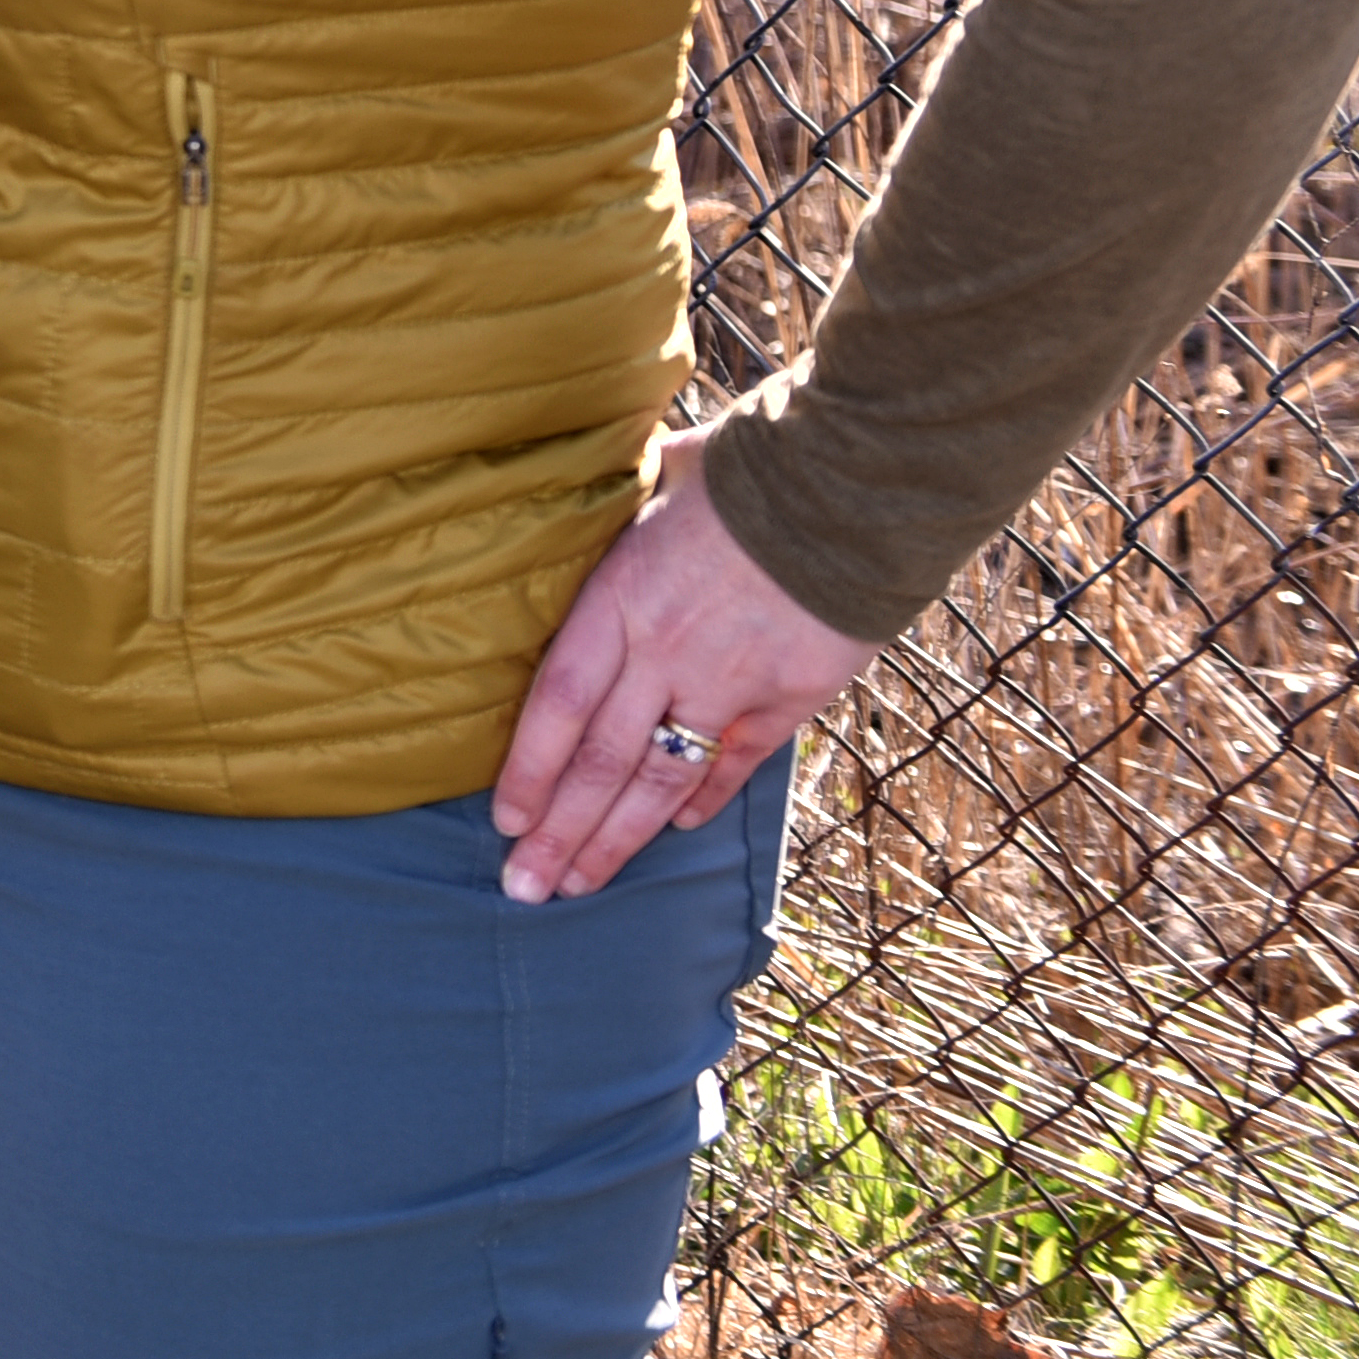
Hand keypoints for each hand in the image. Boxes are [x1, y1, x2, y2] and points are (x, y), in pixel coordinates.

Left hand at [489, 433, 875, 902]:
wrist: (854, 484)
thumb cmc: (743, 469)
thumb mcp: (654, 484)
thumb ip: (614, 515)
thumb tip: (574, 491)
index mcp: (620, 599)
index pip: (559, 703)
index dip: (528, 769)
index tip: (503, 821)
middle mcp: (668, 652)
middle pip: (601, 761)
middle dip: (559, 832)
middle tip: (524, 889)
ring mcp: (732, 681)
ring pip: (663, 778)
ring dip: (618, 837)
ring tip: (579, 886)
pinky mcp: (791, 695)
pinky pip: (736, 760)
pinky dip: (705, 797)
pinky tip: (678, 831)